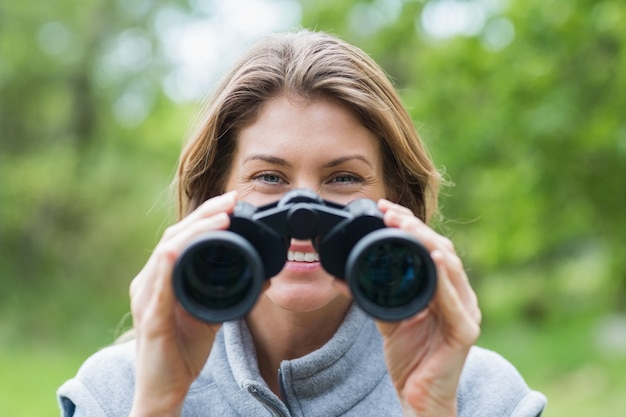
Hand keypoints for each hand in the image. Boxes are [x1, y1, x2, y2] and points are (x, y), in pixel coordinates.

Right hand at [128, 191, 236, 416]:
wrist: (164, 390)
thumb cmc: (182, 352)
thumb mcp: (212, 315)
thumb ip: (232, 294)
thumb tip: (263, 277)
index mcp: (162, 278)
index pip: (182, 236)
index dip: (205, 216)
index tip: (232, 202)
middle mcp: (149, 282)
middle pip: (175, 235)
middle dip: (204, 214)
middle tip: (231, 201)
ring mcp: (146, 298)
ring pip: (167, 252)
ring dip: (195, 231)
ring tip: (221, 217)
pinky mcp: (150, 318)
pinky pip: (157, 286)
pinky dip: (169, 263)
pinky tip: (180, 248)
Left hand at [375, 199, 481, 416]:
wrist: (419, 398)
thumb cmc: (410, 358)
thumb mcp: (387, 319)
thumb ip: (371, 296)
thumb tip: (342, 277)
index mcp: (445, 291)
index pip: (430, 248)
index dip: (410, 226)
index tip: (386, 209)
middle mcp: (460, 297)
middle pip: (441, 250)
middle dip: (415, 227)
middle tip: (390, 212)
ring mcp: (466, 313)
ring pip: (449, 267)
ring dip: (426, 242)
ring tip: (405, 225)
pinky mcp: (464, 332)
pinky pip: (455, 301)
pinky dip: (443, 278)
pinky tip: (433, 258)